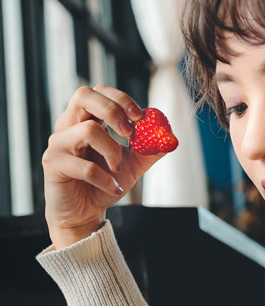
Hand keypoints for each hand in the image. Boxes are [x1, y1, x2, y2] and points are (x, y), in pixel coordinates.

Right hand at [42, 85, 164, 248]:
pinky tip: (114, 189)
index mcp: (84, 120)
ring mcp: (58, 144)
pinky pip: (85, 167)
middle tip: (130, 132)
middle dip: (113, 110)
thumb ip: (149, 150)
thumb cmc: (104, 184)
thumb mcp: (132, 166)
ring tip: (118, 169)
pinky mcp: (53, 164)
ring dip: (113, 151)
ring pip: (88, 130)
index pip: (98, 91)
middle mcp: (67, 126)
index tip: (140, 116)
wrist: (84, 213)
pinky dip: (106, 179)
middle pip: (84, 96)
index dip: (120, 98)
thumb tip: (170, 138)